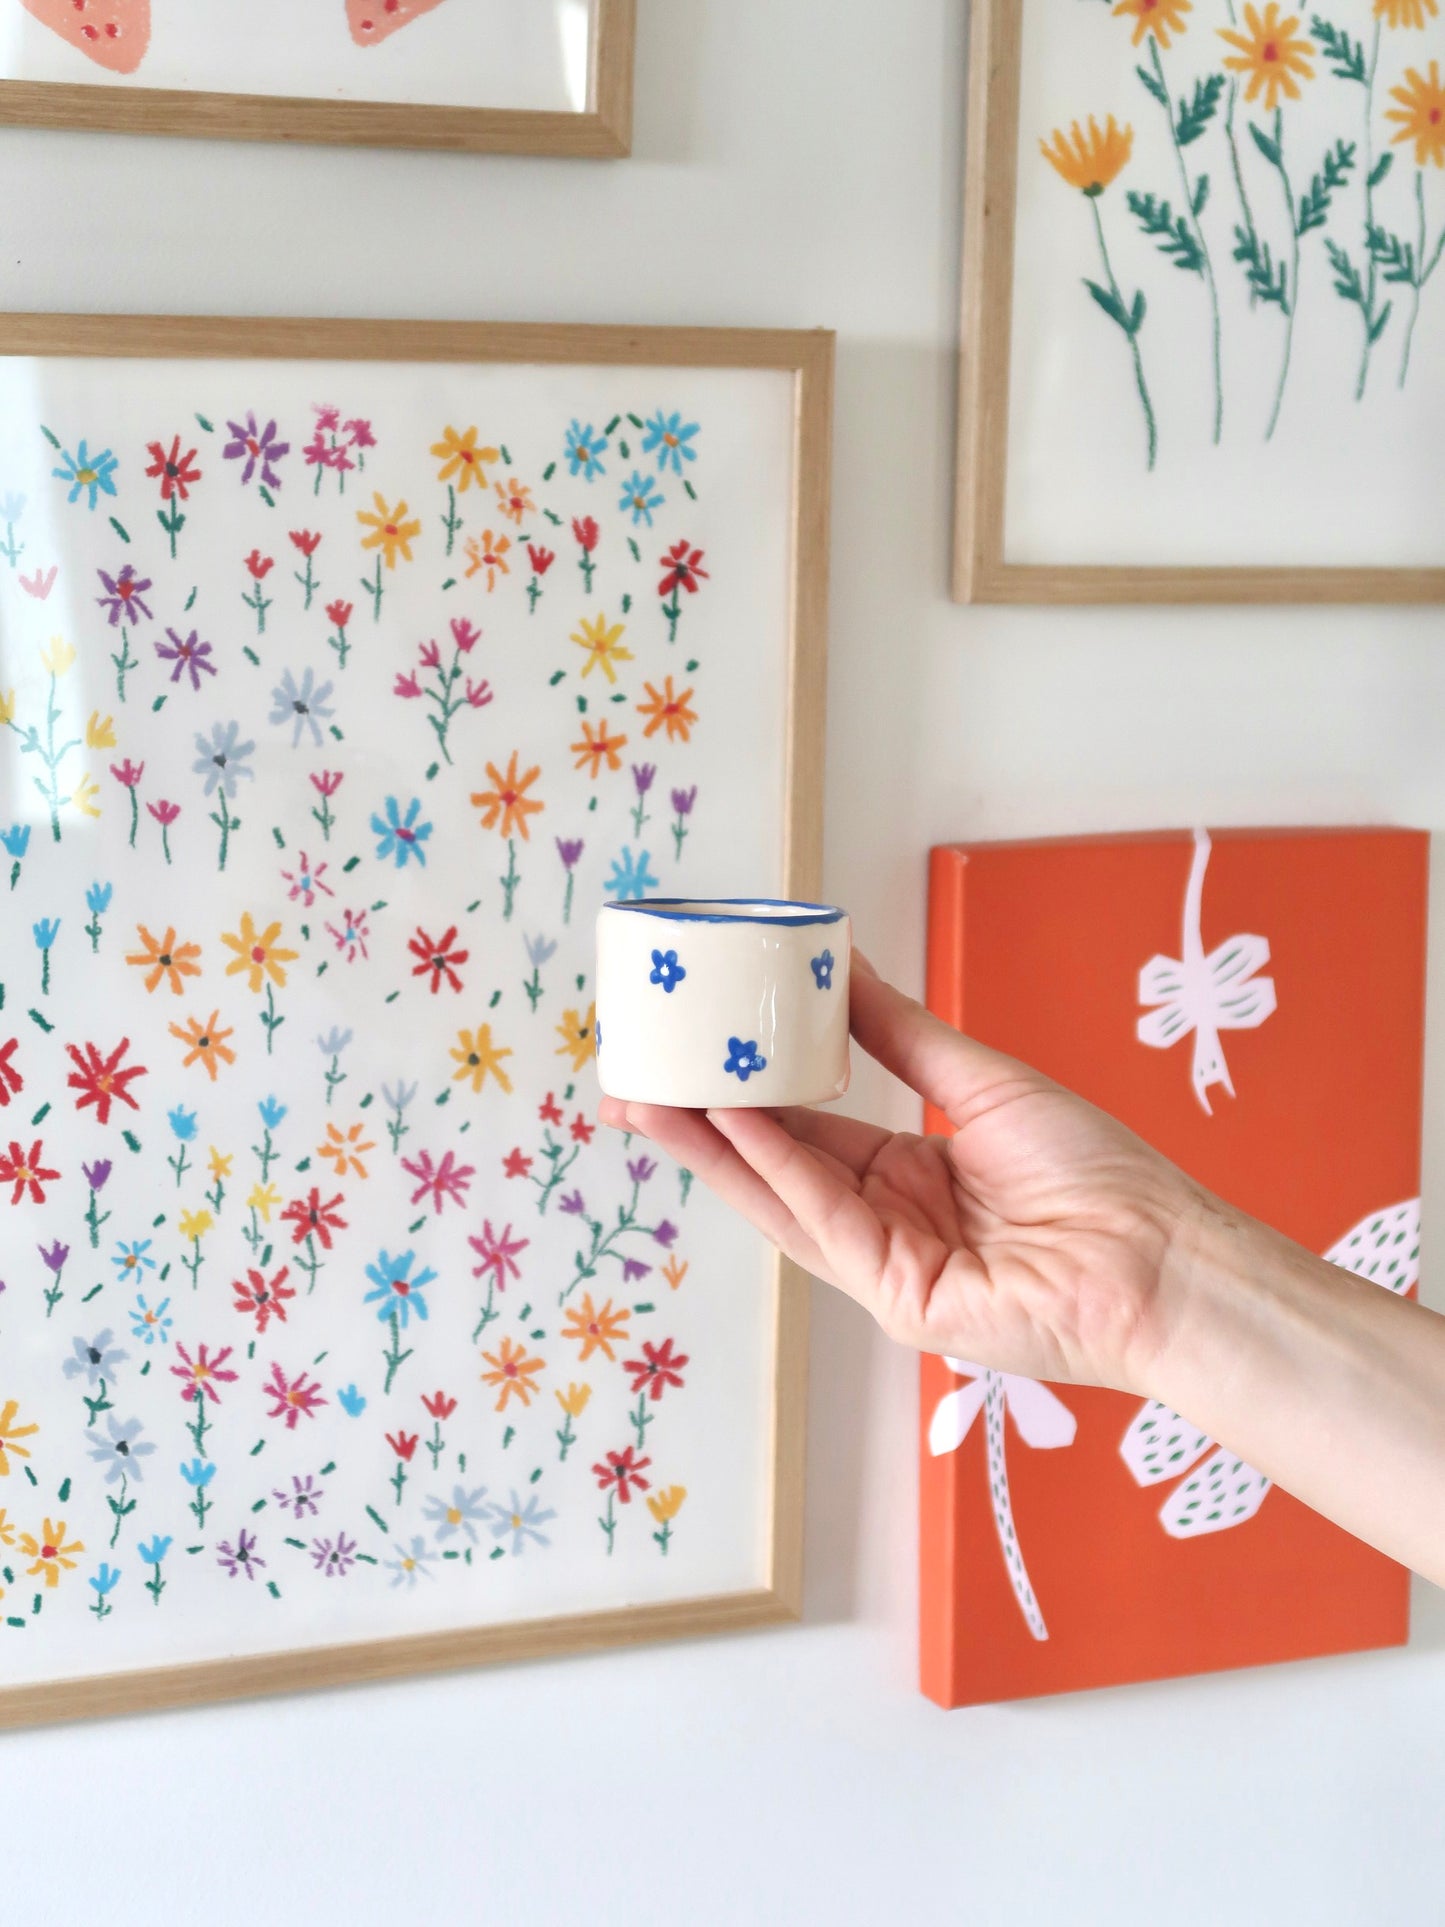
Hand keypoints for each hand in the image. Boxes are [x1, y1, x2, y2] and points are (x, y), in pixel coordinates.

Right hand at [597, 955, 1212, 1392]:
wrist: (1159, 1256)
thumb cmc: (1095, 1172)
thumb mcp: (982, 1081)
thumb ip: (901, 1032)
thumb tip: (842, 963)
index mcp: (906, 1174)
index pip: (805, 1126)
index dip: (743, 1090)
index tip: (689, 1049)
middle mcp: (883, 1220)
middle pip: (772, 1164)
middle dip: (698, 1123)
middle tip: (628, 1079)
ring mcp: (882, 1264)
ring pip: (778, 1197)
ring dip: (709, 1148)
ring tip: (644, 1098)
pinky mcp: (893, 1297)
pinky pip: (823, 1219)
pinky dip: (773, 1167)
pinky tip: (727, 1120)